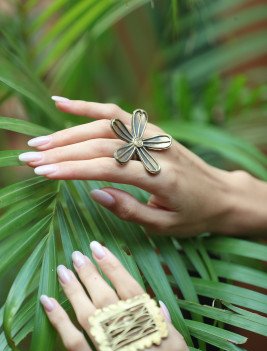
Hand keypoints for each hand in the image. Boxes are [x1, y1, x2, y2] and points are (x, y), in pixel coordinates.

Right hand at [19, 99, 252, 236]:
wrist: (222, 194)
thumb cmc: (194, 215)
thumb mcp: (164, 225)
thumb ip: (128, 208)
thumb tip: (93, 192)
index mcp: (160, 178)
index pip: (108, 168)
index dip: (73, 170)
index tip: (43, 172)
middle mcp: (156, 150)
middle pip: (101, 144)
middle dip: (62, 150)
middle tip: (29, 157)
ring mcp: (153, 135)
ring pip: (104, 126)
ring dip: (69, 132)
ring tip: (40, 142)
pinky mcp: (151, 130)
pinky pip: (116, 114)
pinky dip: (89, 107)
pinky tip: (63, 104)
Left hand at [40, 241, 204, 350]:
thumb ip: (169, 330)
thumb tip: (157, 305)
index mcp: (160, 335)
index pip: (133, 292)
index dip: (115, 268)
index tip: (101, 249)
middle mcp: (135, 342)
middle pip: (108, 299)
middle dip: (91, 273)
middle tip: (78, 254)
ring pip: (90, 316)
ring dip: (74, 290)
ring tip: (63, 270)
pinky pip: (76, 347)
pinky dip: (60, 322)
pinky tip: (49, 303)